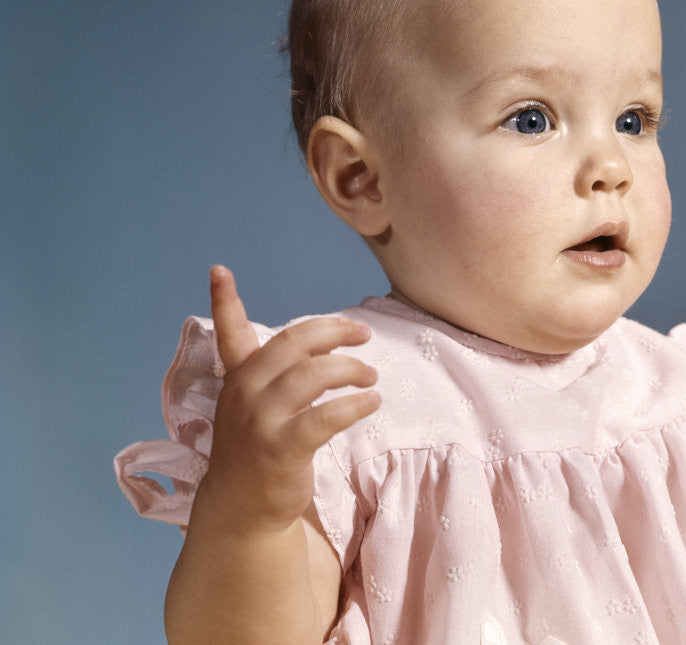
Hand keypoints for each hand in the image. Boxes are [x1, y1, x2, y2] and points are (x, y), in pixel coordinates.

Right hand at [201, 265, 380, 534]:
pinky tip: (371, 403)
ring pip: (313, 375)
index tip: (219, 269)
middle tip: (362, 334)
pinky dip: (354, 405)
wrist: (242, 509)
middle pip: (293, 343)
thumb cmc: (258, 448)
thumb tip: (322, 341)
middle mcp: (244, 394)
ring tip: (370, 376)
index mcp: (239, 378)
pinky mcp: (281, 450)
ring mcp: (260, 422)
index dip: (223, 300)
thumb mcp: (255, 405)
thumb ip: (276, 371)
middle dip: (332, 331)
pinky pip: (326, 417)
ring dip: (350, 370)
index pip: (229, 334)